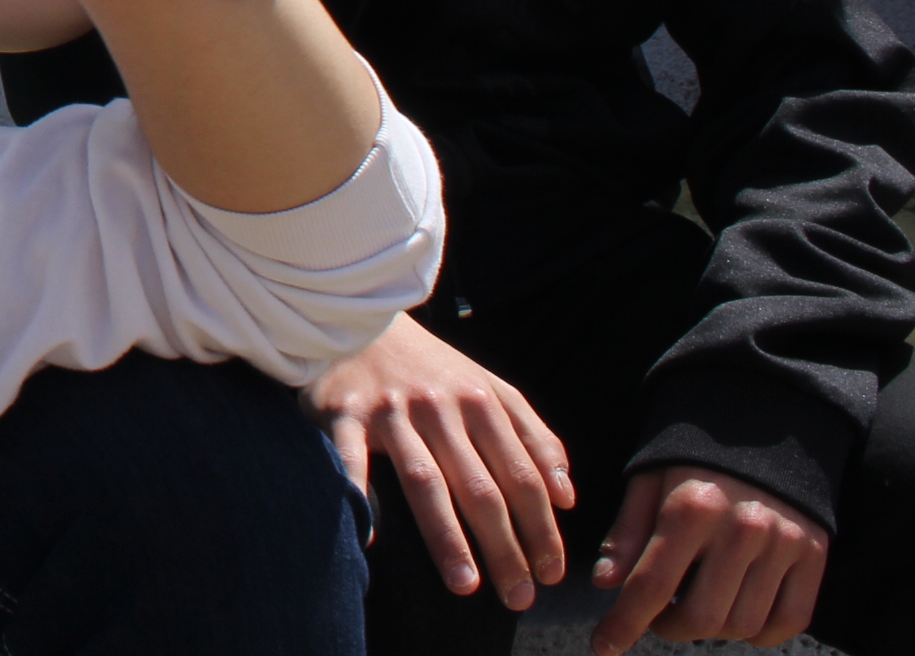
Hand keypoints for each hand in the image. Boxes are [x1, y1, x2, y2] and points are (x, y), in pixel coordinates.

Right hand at [310, 318, 574, 610]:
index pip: (522, 475)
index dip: (542, 527)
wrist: (358, 317)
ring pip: (425, 482)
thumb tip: (568, 496)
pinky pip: (351, 461)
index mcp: (480, 400)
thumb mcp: (489, 387)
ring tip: (466, 586)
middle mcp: (439, 406)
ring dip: (447, 538)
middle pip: (480, 487)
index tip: (552, 573)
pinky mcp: (345, 412)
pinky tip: (371, 542)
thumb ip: (533, 436)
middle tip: (519, 597)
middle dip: (505, 547)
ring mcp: (391, 410)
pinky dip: (358, 497)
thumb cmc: (430, 367)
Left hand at [590, 466, 828, 654]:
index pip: (649, 587)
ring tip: (694, 606)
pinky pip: (789, 621)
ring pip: (742, 626)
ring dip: (711, 631)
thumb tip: (604, 583)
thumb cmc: (695, 457)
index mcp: (691, 508)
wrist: (766, 424)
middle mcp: (740, 529)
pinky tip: (737, 613)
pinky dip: (760, 633)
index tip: (603, 645)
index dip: (623, 625)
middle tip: (656, 616)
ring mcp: (783, 545)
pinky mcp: (814, 555)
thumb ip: (627, 532)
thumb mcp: (650, 481)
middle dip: (667, 629)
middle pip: (699, 618)